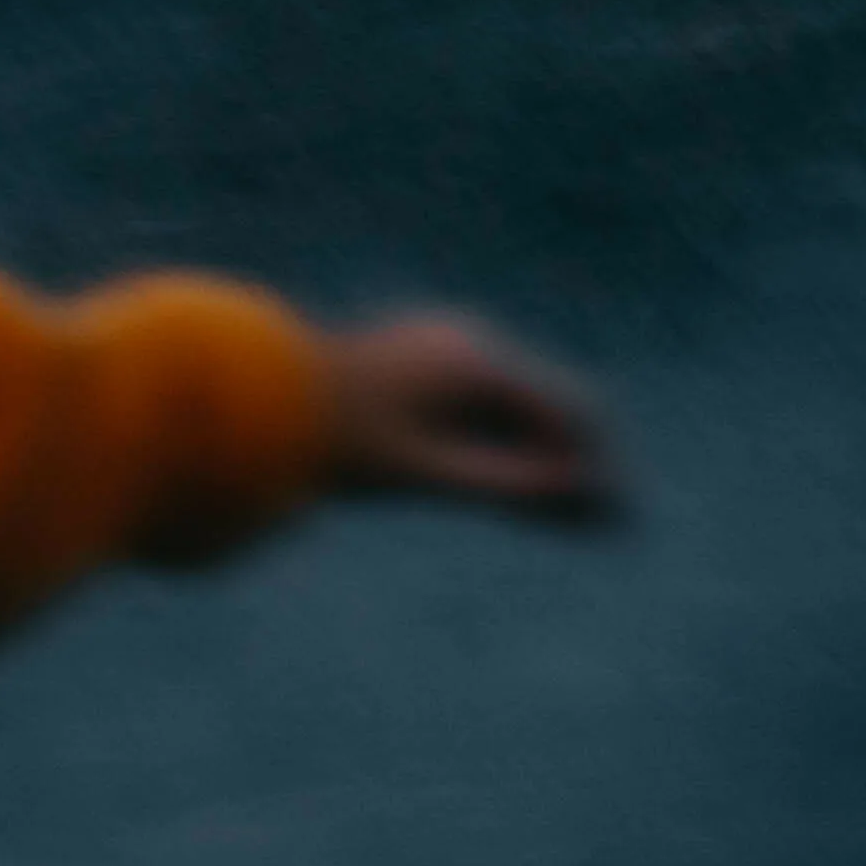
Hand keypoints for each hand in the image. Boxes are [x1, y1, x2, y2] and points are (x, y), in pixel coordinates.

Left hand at [316, 312, 622, 527]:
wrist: (251, 395)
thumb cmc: (336, 436)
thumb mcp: (424, 471)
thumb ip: (504, 484)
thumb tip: (578, 498)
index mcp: (477, 363)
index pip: (569, 413)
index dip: (597, 468)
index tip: (615, 518)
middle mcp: (467, 344)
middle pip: (544, 407)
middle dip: (572, 462)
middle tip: (601, 521)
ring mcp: (441, 348)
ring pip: (510, 406)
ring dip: (536, 453)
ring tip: (555, 510)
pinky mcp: (416, 363)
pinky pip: (475, 402)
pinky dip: (497, 441)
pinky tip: (499, 480)